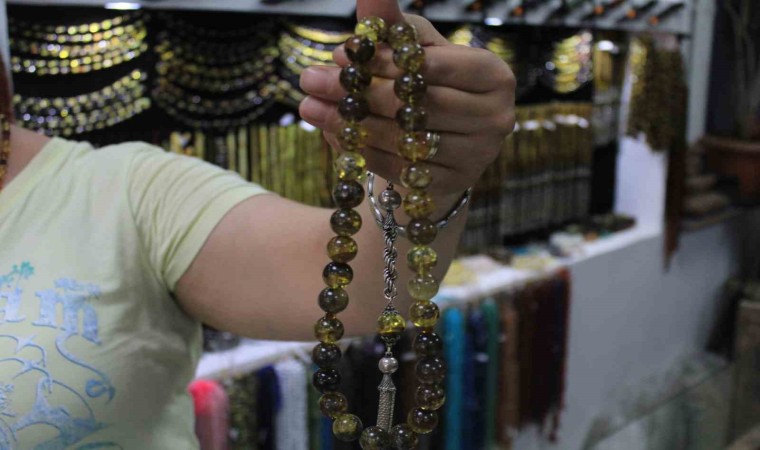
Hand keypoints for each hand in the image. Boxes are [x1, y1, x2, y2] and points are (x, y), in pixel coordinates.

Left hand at [299, 0, 515, 197]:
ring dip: (351, 125)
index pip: (433, 66)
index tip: (340, 56)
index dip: (384, 61)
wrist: (439, 139)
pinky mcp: (453, 185)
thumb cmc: (427, 83)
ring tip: (310, 108)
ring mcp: (477, 156)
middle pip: (419, 105)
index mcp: (493, 74)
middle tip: (310, 81)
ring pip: (406, 140)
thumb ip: (393, 22)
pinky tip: (336, 136)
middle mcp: (495, 118)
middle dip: (359, 93)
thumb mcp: (413, 47)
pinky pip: (400, 170)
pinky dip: (365, 153)